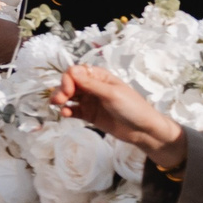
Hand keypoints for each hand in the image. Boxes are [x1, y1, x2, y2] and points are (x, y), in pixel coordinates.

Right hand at [56, 65, 188, 166]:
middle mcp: (93, 87)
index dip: (69, 79)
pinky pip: (73, 110)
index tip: (68, 89)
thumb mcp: (112, 94)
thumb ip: (91, 84)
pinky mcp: (89, 115)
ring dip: (61, 99)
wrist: (144, 131)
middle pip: (70, 83)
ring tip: (58, 105)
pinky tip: (65, 113)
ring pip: (69, 96)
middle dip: (62, 89)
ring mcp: (90, 101)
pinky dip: (66, 110)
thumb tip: (71, 71)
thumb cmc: (133, 108)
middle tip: (59, 100)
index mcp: (100, 77)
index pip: (77, 72)